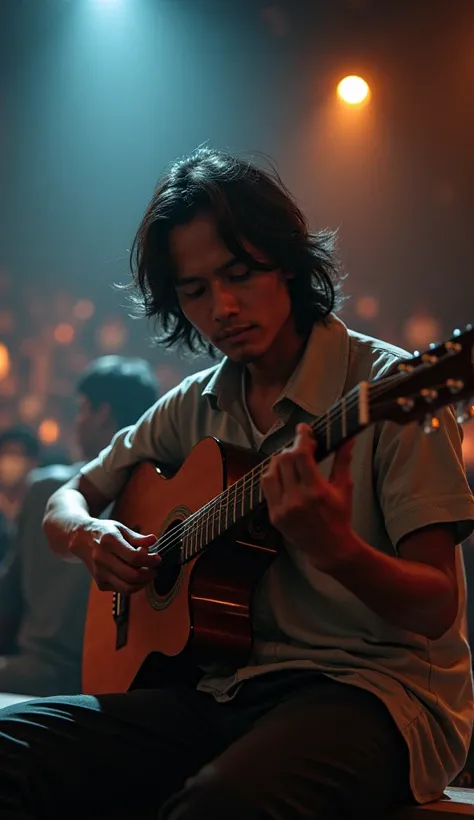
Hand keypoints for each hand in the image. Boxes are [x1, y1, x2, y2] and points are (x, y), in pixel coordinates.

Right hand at [70, 519, 159, 594]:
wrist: (81, 540)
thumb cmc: (105, 532)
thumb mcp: (121, 528)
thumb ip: (137, 537)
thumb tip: (153, 540)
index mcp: (108, 541)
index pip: (134, 557)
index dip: (150, 560)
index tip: (157, 558)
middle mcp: (102, 559)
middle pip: (131, 576)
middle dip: (149, 574)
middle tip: (155, 568)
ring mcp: (99, 573)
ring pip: (126, 588)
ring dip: (143, 584)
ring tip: (148, 574)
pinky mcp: (100, 583)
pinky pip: (121, 590)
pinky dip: (133, 586)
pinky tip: (137, 576)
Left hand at [260, 423, 354, 572]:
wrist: (328, 548)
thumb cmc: (339, 517)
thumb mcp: (344, 489)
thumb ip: (343, 461)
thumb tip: (348, 439)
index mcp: (316, 491)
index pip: (301, 455)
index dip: (301, 438)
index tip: (304, 429)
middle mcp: (296, 499)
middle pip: (285, 460)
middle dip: (292, 449)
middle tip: (301, 448)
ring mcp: (282, 508)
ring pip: (270, 472)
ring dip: (279, 461)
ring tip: (290, 461)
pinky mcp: (274, 515)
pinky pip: (266, 487)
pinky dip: (273, 476)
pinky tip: (283, 475)